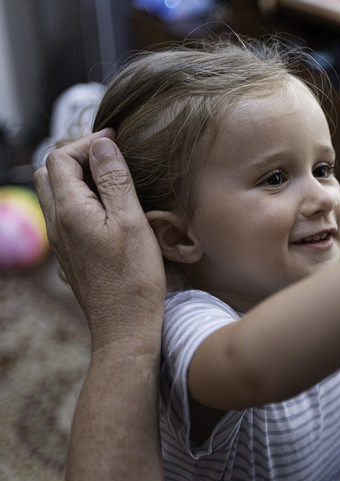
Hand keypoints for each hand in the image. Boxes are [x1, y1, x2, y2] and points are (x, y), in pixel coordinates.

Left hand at [33, 130, 165, 351]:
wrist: (124, 325)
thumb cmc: (133, 277)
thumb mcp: (130, 221)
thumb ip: (114, 179)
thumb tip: (102, 145)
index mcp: (69, 210)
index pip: (60, 158)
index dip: (87, 142)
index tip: (116, 140)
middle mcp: (57, 223)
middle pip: (50, 173)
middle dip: (77, 156)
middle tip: (111, 157)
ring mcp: (61, 241)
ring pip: (55, 194)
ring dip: (77, 178)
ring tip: (111, 179)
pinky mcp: (71, 254)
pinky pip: (65, 215)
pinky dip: (81, 199)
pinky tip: (108, 208)